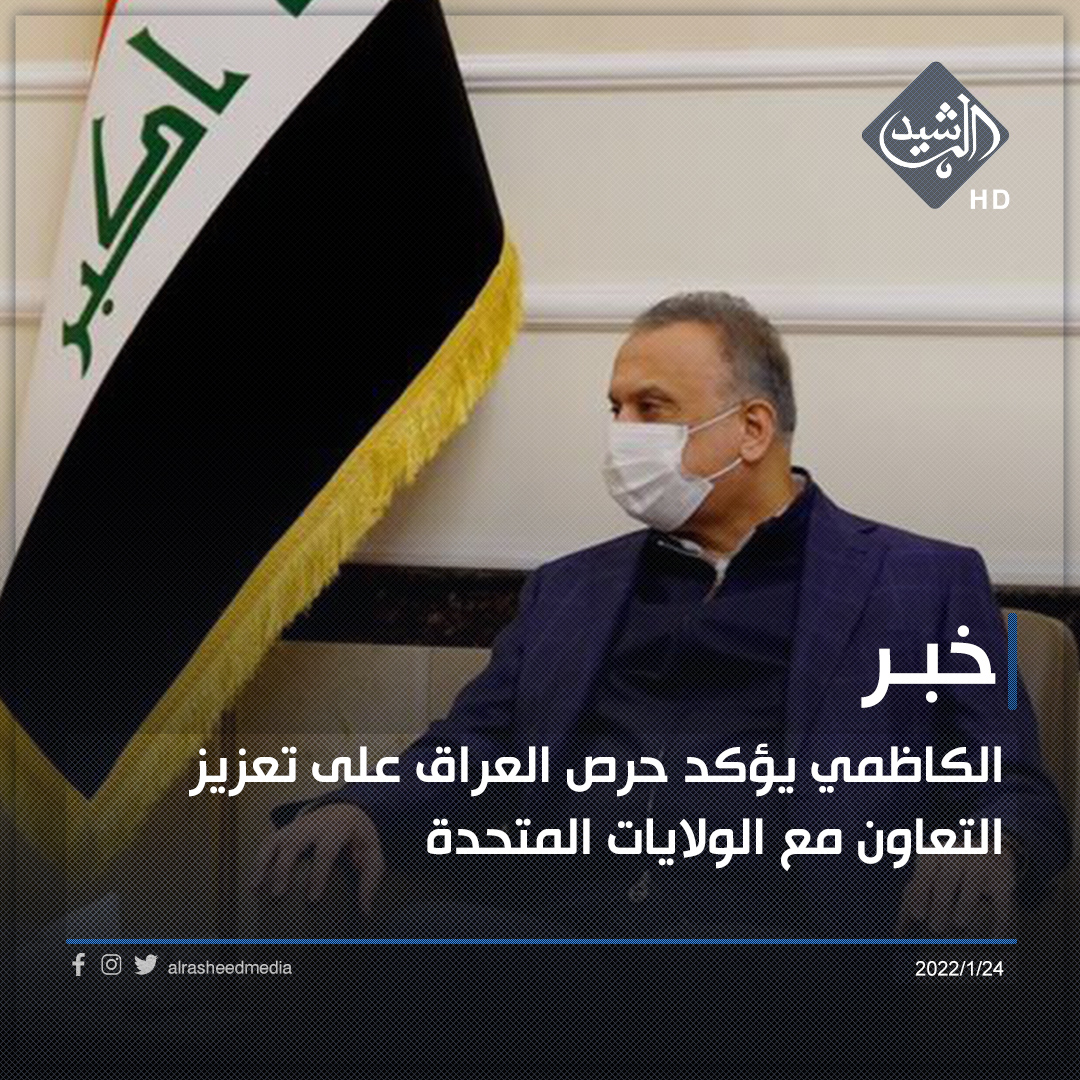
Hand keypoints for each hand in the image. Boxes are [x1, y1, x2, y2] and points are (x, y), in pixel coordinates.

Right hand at [251, 803, 384, 915]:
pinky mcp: (286, 830)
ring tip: (256, 887)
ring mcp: (297, 825)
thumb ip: (370, 881)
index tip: (313, 899)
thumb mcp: (373, 854)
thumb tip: (365, 911)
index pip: (326, 850)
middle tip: (278, 894)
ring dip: (263, 863)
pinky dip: (258, 861)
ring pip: (275, 840)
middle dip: (284, 868)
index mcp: (338, 828)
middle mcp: (314, 824)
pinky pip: (268, 842)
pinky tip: (254, 881)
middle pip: (294, 842)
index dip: (319, 874)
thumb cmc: (359, 837)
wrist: (348, 809)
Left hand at [895, 848, 1017, 936]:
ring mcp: (981, 865)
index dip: (920, 896)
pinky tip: (996, 940)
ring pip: (971, 889)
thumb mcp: (927, 876)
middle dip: (939, 907)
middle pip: (945, 882)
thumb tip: (897, 933)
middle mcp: (956, 855)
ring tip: (958, 924)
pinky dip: (999, 923)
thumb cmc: (947, 870)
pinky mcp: (1003, 878)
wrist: (987, 849)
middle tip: (935, 928)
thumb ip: (912, 901)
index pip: (924, 876)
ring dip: (964, 909)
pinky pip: (1001, 902)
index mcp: (933, 855)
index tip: (918, 916)